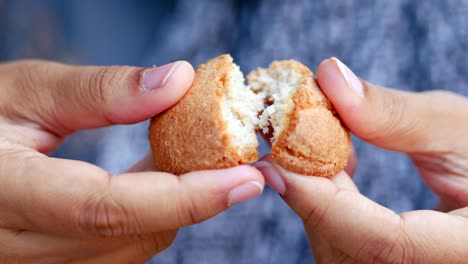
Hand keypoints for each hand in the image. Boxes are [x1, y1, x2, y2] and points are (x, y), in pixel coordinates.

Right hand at [0, 60, 263, 262]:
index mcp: (8, 194)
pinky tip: (153, 181)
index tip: (245, 180)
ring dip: (173, 207)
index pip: (108, 210)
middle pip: (132, 235)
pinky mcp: (51, 261)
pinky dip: (150, 217)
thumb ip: (101, 91)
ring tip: (189, 160)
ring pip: (131, 249)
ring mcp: (34, 263)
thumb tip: (177, 81)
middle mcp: (20, 247)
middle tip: (230, 159)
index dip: (185, 197)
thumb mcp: (25, 90)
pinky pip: (117, 251)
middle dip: (193, 199)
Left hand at [255, 58, 467, 262]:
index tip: (276, 164)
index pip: (384, 244)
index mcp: (464, 251)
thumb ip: (395, 114)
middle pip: (349, 252)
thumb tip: (330, 77)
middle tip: (289, 143)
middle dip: (310, 196)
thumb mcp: (459, 130)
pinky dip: (328, 209)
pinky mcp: (389, 262)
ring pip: (339, 253)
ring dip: (315, 200)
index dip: (322, 203)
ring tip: (318, 149)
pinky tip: (336, 172)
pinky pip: (345, 247)